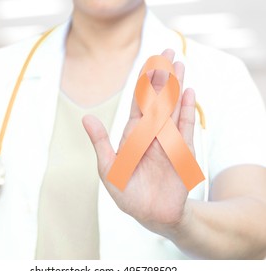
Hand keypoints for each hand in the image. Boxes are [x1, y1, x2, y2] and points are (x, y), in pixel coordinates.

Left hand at [82, 49, 195, 235]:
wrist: (151, 215)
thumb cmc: (128, 193)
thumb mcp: (109, 168)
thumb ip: (100, 143)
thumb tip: (86, 117)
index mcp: (133, 134)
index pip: (139, 102)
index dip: (143, 82)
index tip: (149, 61)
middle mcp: (151, 132)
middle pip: (157, 99)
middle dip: (162, 75)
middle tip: (168, 51)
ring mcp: (168, 140)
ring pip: (172, 107)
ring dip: (176, 87)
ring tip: (180, 65)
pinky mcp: (182, 151)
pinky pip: (186, 127)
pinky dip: (187, 110)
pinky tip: (188, 93)